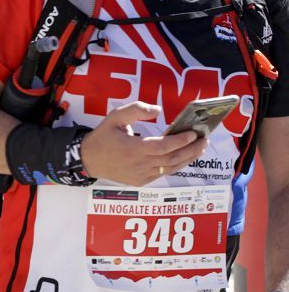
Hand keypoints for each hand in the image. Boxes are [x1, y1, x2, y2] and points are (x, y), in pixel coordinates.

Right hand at [80, 101, 206, 185]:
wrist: (89, 159)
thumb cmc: (103, 136)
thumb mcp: (115, 117)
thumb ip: (136, 110)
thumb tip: (158, 110)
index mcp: (132, 148)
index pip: (162, 147)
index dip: (180, 141)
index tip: (193, 134)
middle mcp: (138, 164)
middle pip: (171, 159)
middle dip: (191, 149)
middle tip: (204, 140)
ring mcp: (140, 175)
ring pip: (170, 168)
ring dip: (188, 158)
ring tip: (200, 149)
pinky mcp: (141, 181)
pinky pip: (163, 173)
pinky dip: (176, 165)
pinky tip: (184, 157)